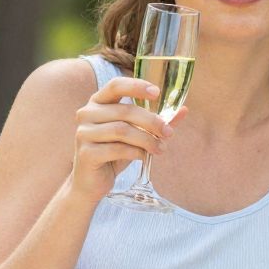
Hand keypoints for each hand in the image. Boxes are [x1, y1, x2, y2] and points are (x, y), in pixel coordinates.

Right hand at [67, 76, 179, 203]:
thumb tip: (184, 110)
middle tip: (168, 133)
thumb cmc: (115, 153)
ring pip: (122, 130)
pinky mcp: (86, 153)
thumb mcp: (136, 134)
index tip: (157, 93)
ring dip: (147, 140)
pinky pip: (117, 149)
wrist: (92, 182)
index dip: (136, 86)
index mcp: (98, 102)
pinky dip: (135, 152)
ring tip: (160, 149)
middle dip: (152, 122)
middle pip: (125, 111)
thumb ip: (157, 121)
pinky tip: (143, 157)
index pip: (116, 85)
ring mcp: (83, 133)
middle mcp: (86, 113)